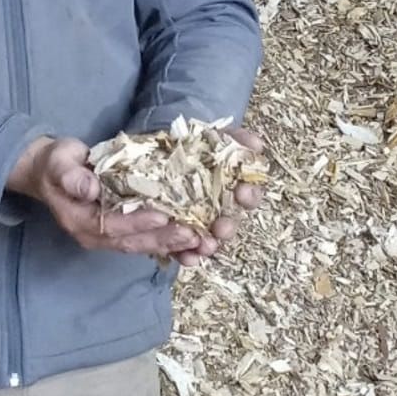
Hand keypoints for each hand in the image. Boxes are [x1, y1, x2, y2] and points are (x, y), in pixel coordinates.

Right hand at [8, 136, 202, 256]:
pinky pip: (146, 242)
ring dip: (172, 245)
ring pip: (142, 245)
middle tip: (194, 235)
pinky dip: (169, 244)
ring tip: (200, 242)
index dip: (138, 222)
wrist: (49, 172)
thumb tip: (90, 188)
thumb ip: (71, 176)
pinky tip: (191, 243)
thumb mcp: (58, 162)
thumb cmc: (56, 163)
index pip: (111, 225)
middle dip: (164, 239)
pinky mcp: (120, 232)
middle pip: (132, 242)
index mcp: (79, 220)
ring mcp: (107, 237)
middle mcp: (94, 235)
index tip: (163, 216)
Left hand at [169, 126, 266, 266]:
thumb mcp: (202, 138)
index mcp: (226, 184)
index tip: (243, 193)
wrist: (140, 162)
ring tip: (204, 245)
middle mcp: (215, 208)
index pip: (247, 193)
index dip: (250, 195)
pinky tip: (188, 257)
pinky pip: (184, 251)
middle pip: (229, 222)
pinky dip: (187, 255)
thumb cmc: (179, 150)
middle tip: (221, 228)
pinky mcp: (174, 238)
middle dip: (228, 226)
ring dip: (209, 244)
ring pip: (209, 240)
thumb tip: (255, 143)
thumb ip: (229, 140)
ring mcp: (196, 225)